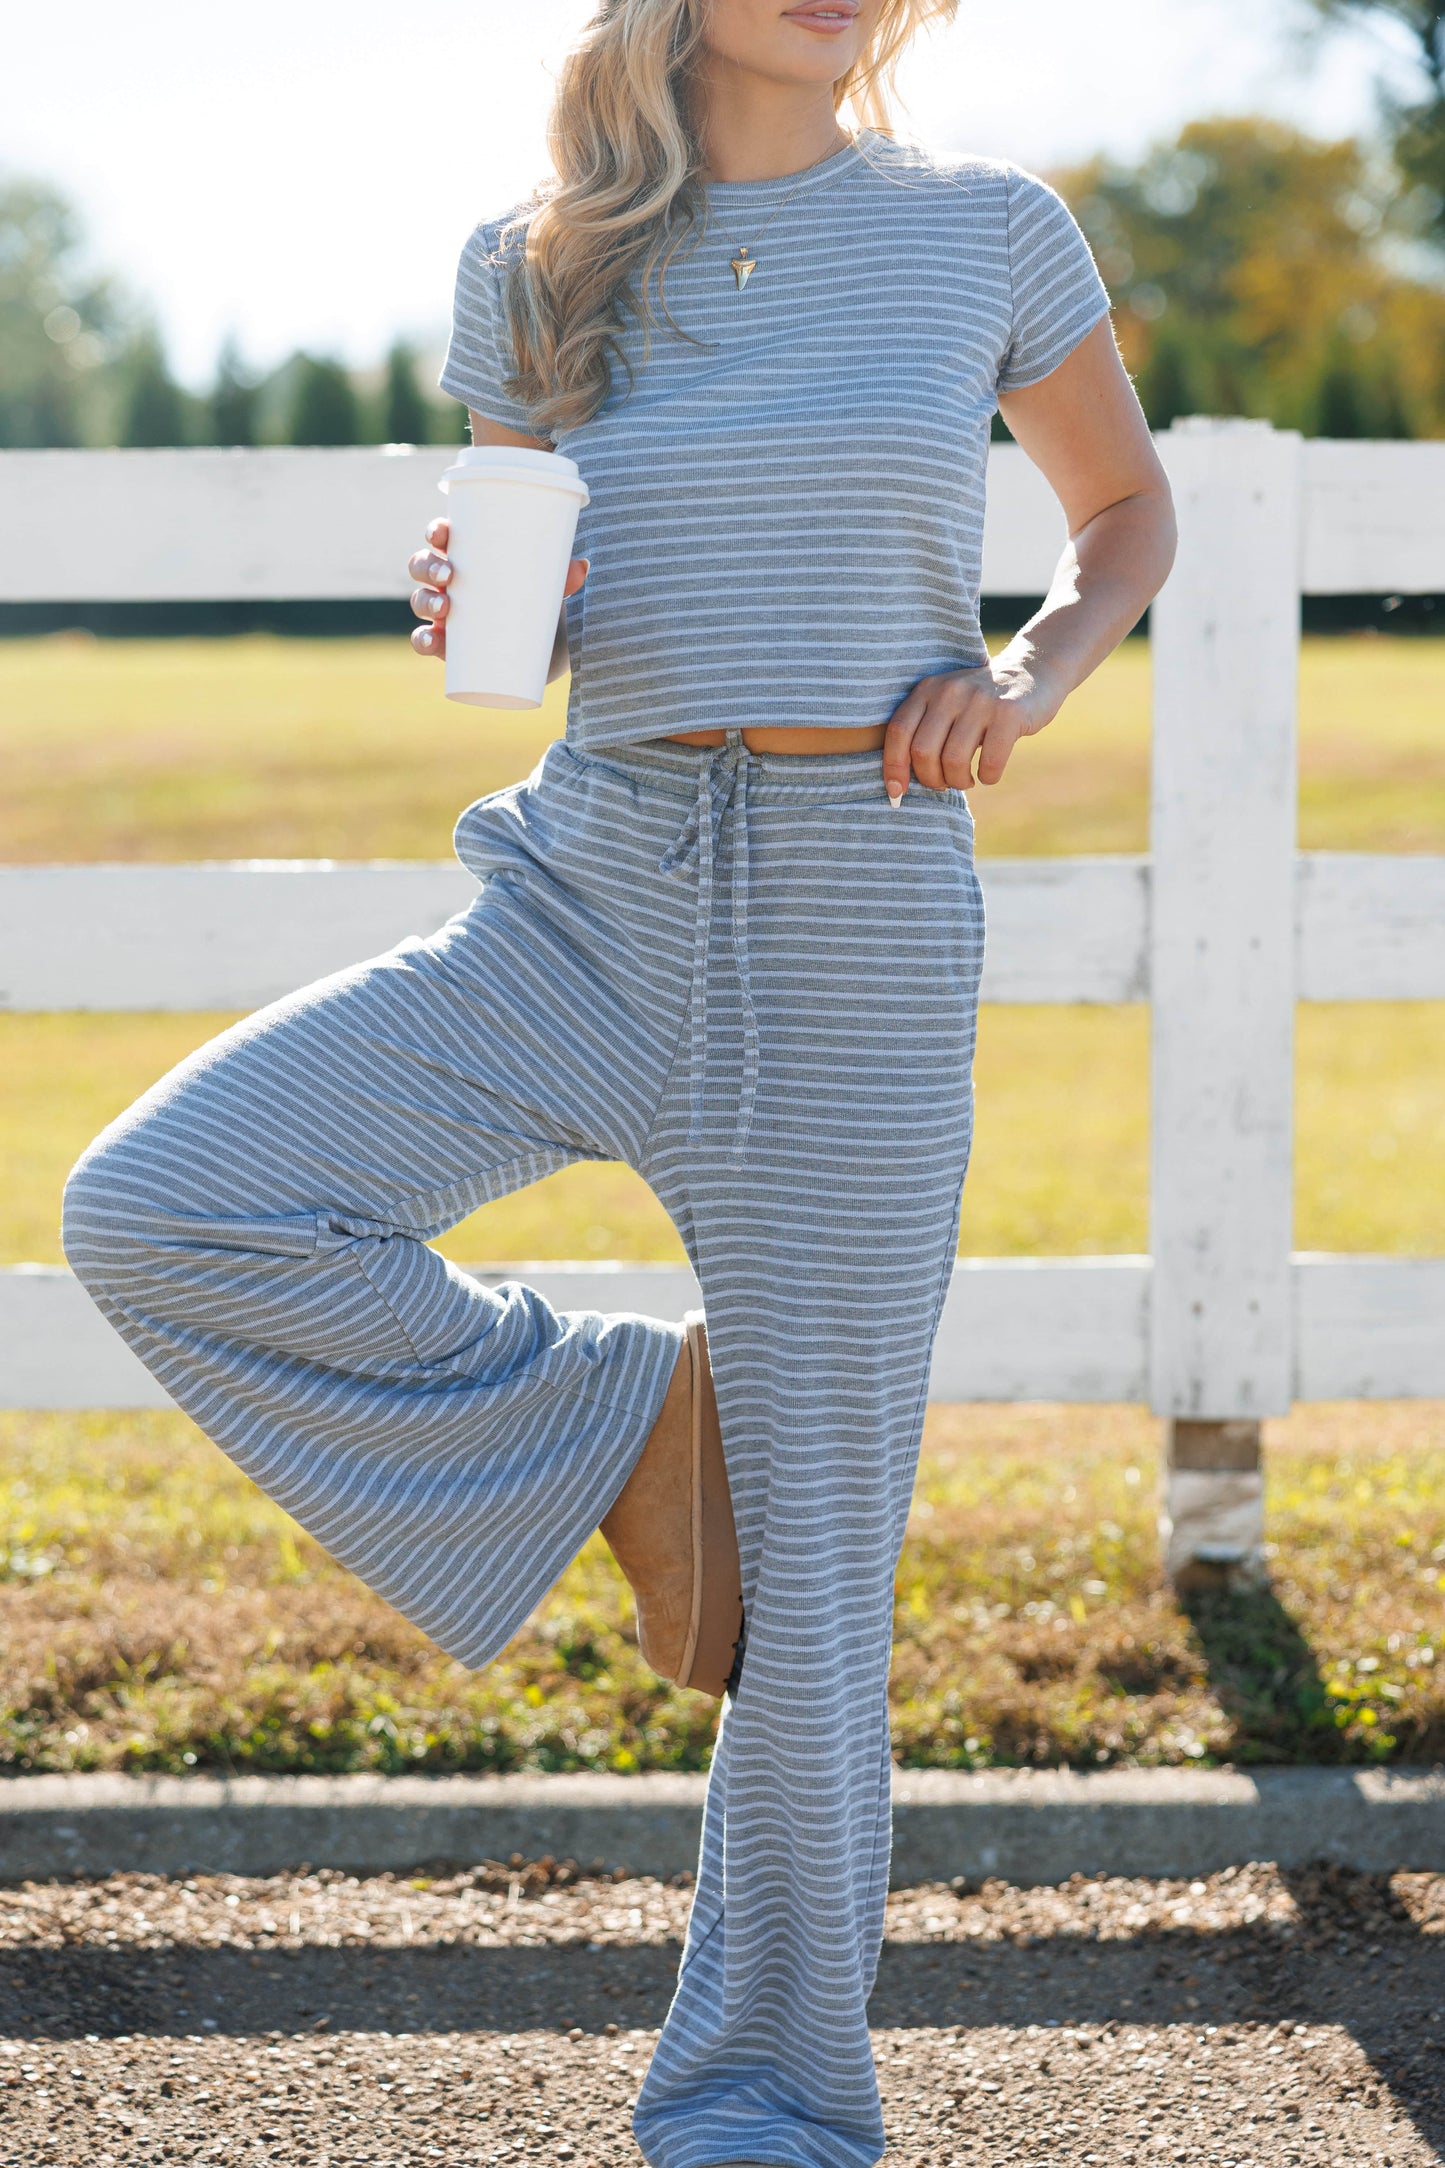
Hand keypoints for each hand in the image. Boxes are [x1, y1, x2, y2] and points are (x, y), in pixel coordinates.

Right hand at [407, 517, 589, 658]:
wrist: (543, 645)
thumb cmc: (538, 599)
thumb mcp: (550, 584)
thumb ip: (564, 575)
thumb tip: (581, 567)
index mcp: (467, 556)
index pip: (441, 536)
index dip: (435, 531)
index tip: (442, 534)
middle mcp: (449, 582)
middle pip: (422, 565)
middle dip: (427, 566)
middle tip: (449, 575)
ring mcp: (446, 614)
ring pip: (420, 601)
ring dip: (424, 601)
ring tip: (444, 608)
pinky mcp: (449, 645)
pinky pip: (425, 641)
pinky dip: (422, 641)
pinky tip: (429, 640)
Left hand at [881, 657, 1055, 804]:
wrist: (1032, 672)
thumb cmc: (980, 703)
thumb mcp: (946, 703)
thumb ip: (923, 731)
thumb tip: (898, 785)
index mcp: (928, 689)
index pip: (898, 731)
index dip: (894, 767)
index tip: (897, 792)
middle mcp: (950, 691)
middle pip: (923, 751)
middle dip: (931, 779)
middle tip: (944, 783)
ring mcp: (980, 701)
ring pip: (954, 761)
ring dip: (959, 782)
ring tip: (966, 779)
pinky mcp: (1009, 713)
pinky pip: (989, 763)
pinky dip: (987, 777)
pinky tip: (988, 773)